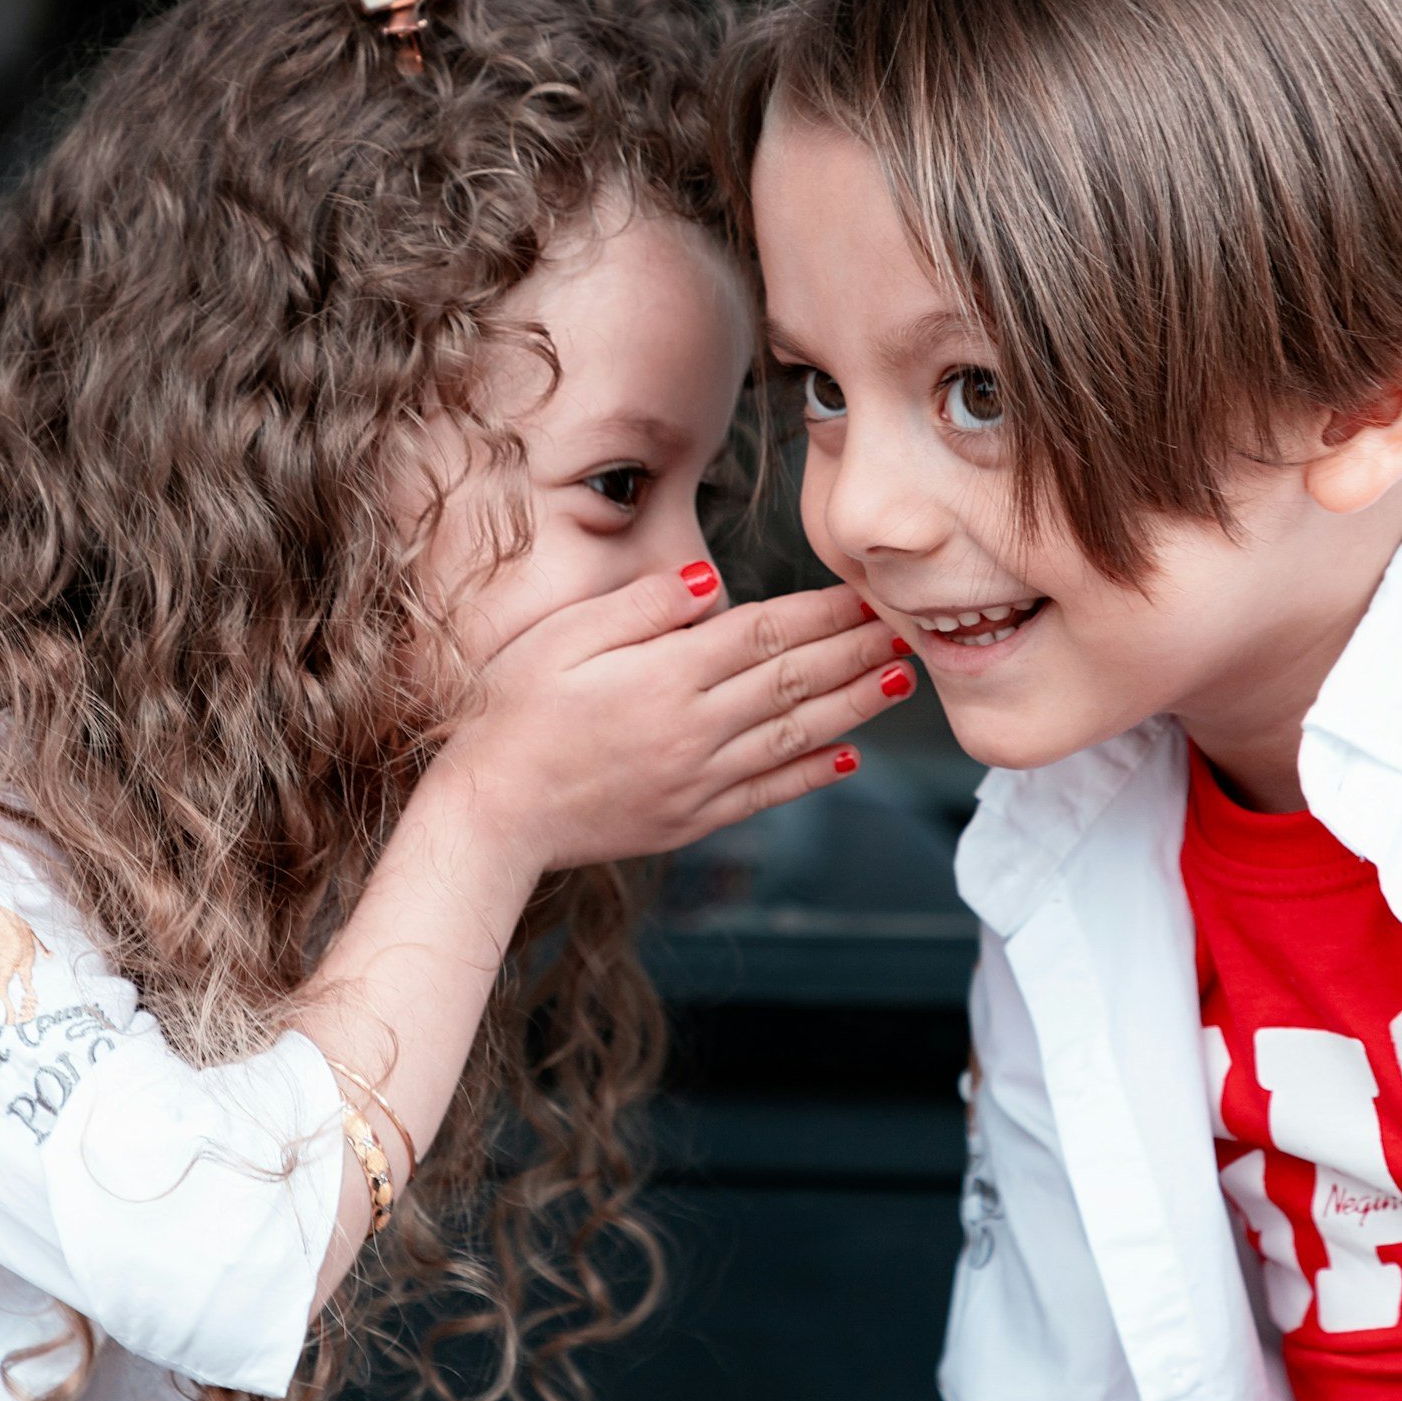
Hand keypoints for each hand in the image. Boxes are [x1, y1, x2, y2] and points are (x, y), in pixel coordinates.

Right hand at [436, 565, 914, 876]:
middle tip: (909, 629)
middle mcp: (694, 729)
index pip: (765, 633)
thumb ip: (643, 608)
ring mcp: (697, 780)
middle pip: (793, 680)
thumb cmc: (511, 714)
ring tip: (899, 683)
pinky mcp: (690, 819)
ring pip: (794, 736)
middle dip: (856, 652)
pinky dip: (811, 775)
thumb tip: (713, 581)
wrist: (492, 815)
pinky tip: (847, 759)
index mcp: (666, 676)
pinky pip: (767, 794)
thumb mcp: (563, 638)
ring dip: (853, 708)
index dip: (823, 612)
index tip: (866, 594)